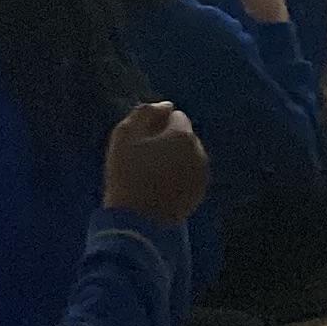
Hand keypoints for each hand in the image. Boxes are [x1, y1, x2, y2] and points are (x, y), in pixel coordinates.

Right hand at [102, 99, 209, 226]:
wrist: (137, 221)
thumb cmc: (127, 174)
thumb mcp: (124, 135)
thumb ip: (145, 112)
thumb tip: (165, 105)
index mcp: (183, 135)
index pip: (175, 116)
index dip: (157, 123)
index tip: (141, 138)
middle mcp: (199, 152)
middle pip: (184, 135)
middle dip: (169, 139)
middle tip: (145, 155)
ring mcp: (201, 174)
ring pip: (188, 155)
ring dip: (175, 156)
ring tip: (152, 171)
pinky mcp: (199, 193)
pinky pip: (189, 173)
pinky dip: (179, 174)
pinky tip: (161, 185)